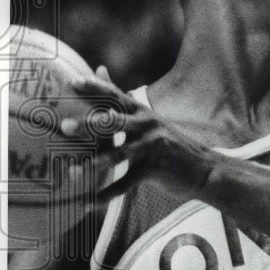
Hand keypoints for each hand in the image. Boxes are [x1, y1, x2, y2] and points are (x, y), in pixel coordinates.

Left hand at [60, 70, 219, 202]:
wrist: (204, 169)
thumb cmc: (169, 143)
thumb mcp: (149, 118)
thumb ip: (121, 98)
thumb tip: (100, 67)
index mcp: (143, 112)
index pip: (116, 96)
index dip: (95, 88)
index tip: (72, 82)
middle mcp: (147, 126)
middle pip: (114, 123)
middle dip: (89, 125)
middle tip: (65, 127)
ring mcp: (152, 148)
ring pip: (117, 155)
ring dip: (93, 163)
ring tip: (72, 171)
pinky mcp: (154, 170)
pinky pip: (126, 183)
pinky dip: (107, 194)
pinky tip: (90, 202)